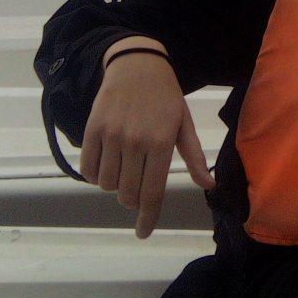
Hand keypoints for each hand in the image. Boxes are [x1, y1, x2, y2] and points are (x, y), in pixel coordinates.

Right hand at [80, 44, 213, 238]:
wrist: (137, 65)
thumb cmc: (166, 97)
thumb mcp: (184, 124)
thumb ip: (195, 157)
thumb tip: (209, 185)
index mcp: (161, 143)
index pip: (153, 193)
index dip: (148, 218)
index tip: (143, 233)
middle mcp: (134, 141)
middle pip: (128, 194)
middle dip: (133, 201)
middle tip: (138, 189)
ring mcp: (111, 135)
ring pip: (107, 184)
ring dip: (115, 186)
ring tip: (124, 170)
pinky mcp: (92, 129)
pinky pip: (88, 169)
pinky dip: (95, 176)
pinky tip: (106, 166)